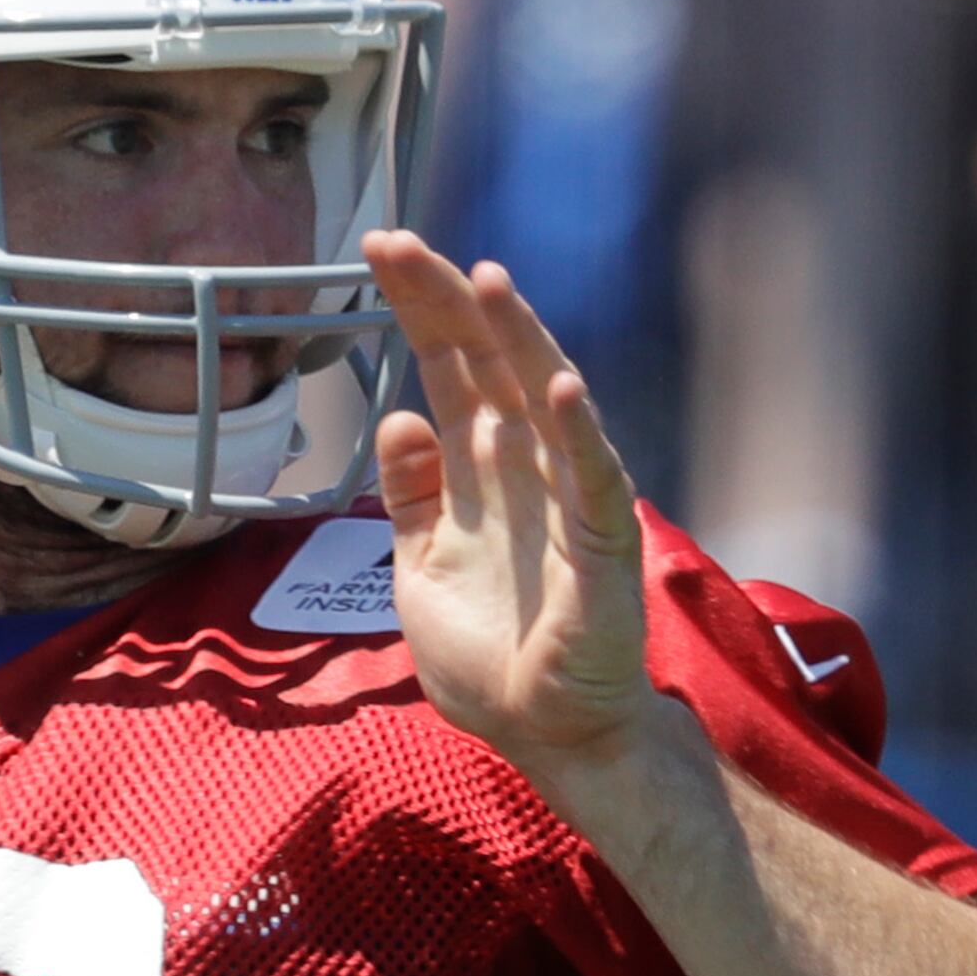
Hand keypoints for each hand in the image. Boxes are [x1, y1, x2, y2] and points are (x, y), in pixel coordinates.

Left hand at [363, 232, 684, 805]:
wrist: (546, 735)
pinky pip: (593, 480)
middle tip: (397, 240)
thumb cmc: (492, 653)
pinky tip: (556, 387)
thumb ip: (412, 494)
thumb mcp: (421, 566)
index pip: (448, 366)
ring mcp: (568, 499)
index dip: (415, 308)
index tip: (375, 249)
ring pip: (545, 400)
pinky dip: (577, 433)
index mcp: (480, 467)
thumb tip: (400, 417)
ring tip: (486, 280)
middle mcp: (526, 466)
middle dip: (445, 300)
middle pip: (488, 363)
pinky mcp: (602, 547)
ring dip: (519, 340)